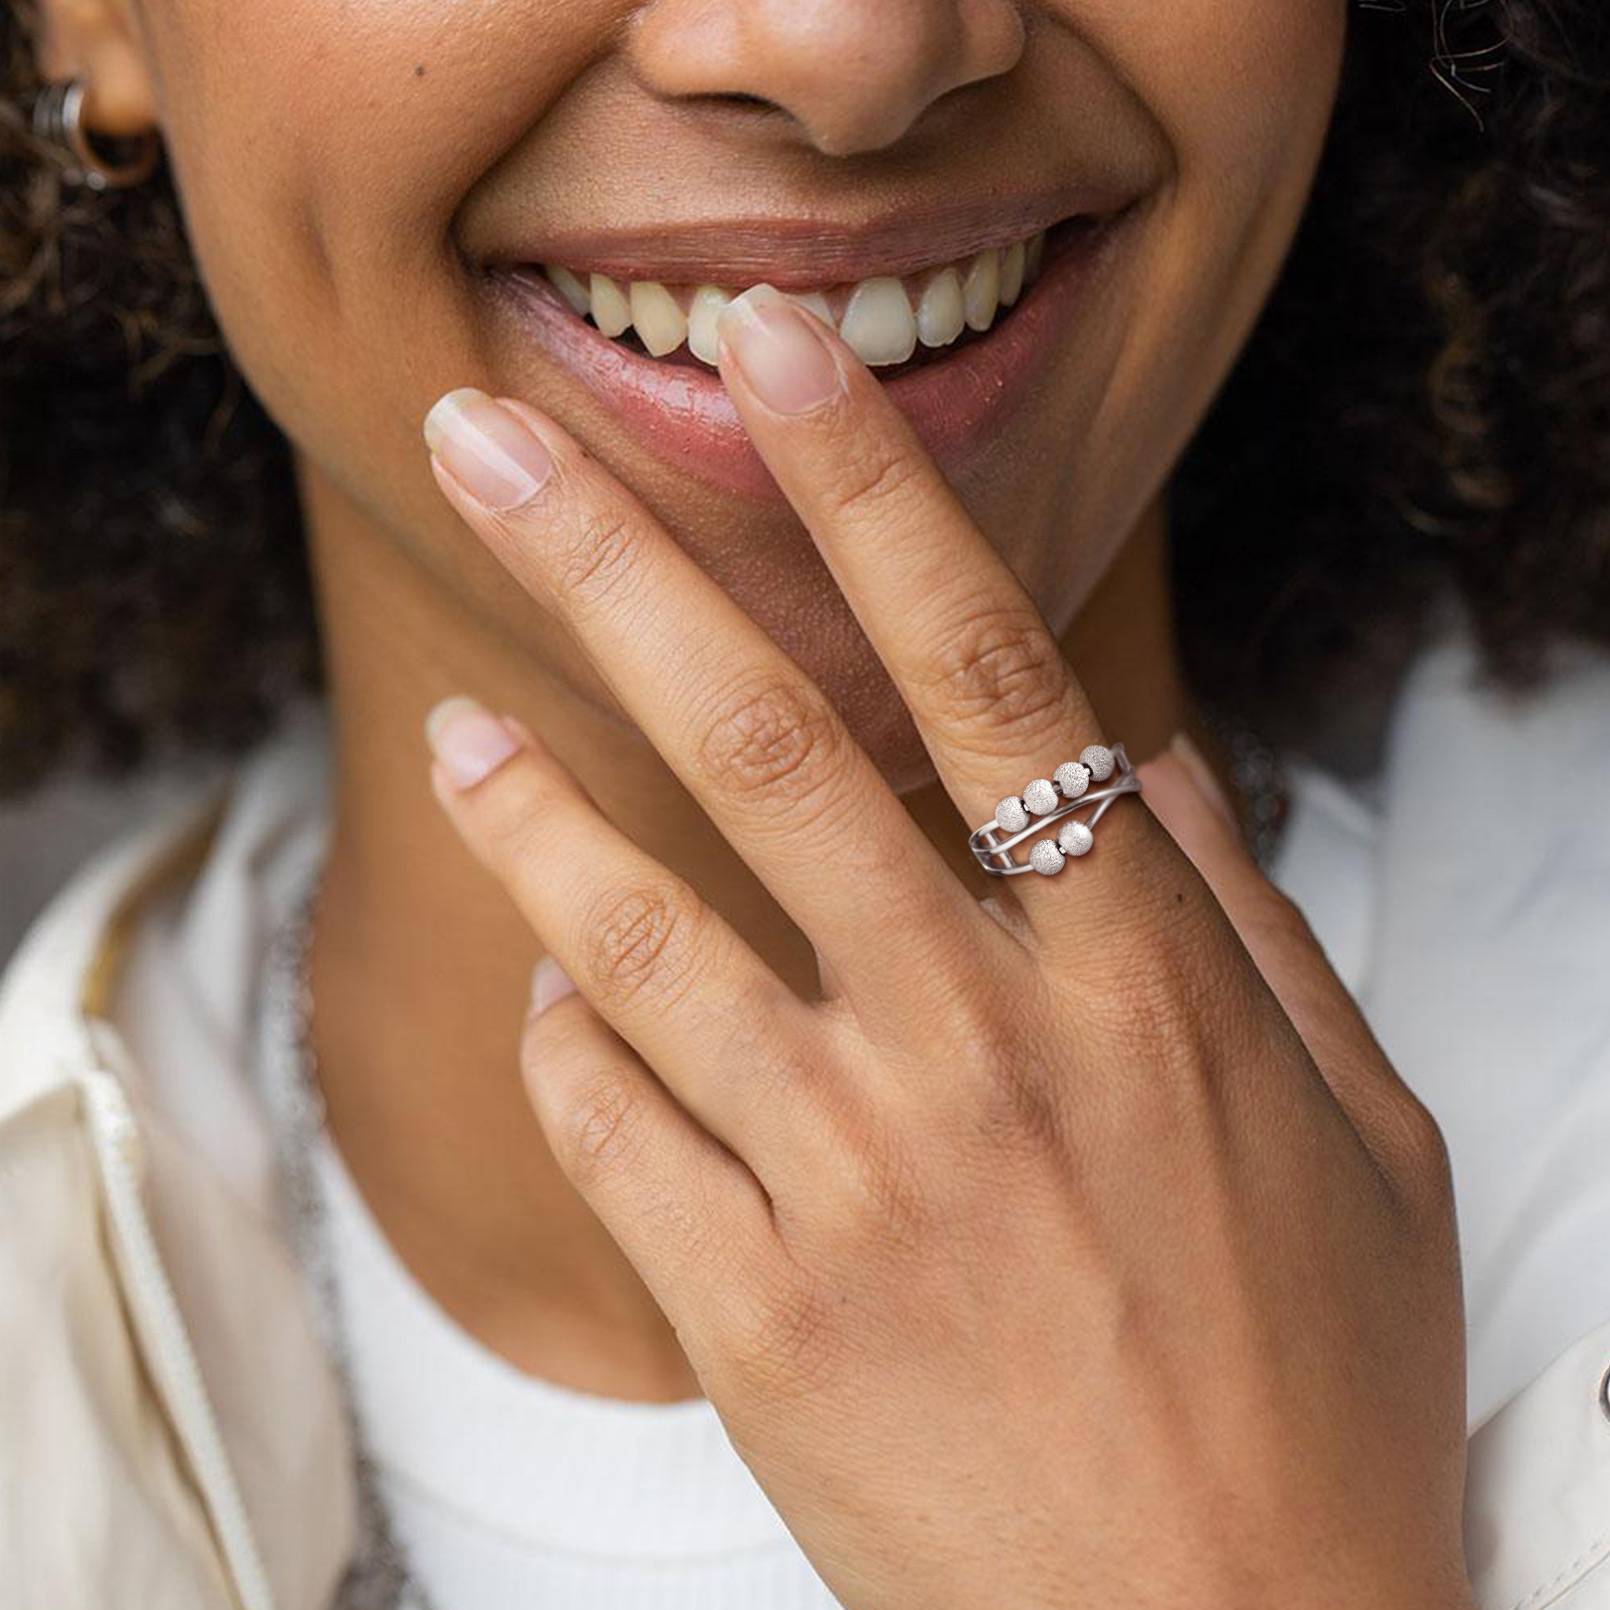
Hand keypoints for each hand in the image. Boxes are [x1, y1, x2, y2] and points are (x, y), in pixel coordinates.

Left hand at [418, 286, 1472, 1609]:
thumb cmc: (1315, 1388)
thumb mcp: (1358, 1132)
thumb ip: (1249, 925)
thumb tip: (1145, 760)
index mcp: (1139, 981)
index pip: (982, 665)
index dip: (869, 487)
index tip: (780, 353)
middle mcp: (978, 1051)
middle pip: (765, 748)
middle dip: (617, 560)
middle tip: (491, 443)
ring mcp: (850, 1185)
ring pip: (635, 933)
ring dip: (530, 806)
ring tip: (464, 722)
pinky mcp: (758, 1318)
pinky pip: (611, 1126)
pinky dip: (567, 1034)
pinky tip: (565, 997)